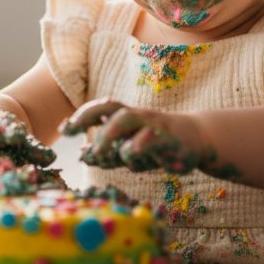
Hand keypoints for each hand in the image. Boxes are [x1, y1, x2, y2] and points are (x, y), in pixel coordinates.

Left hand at [59, 98, 214, 174]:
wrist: (198, 141)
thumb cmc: (160, 145)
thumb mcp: (131, 150)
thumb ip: (109, 152)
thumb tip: (82, 154)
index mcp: (128, 116)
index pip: (101, 108)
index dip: (81, 116)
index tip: (65, 129)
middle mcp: (138, 116)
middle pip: (110, 106)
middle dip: (87, 116)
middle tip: (71, 132)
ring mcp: (153, 125)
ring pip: (126, 119)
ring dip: (108, 133)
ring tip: (97, 151)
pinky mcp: (167, 138)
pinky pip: (148, 139)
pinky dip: (135, 148)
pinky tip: (129, 157)